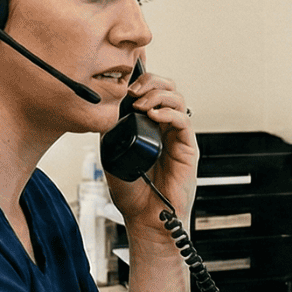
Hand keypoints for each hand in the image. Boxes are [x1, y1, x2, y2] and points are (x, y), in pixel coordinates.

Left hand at [103, 69, 198, 251]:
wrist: (145, 218)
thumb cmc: (131, 192)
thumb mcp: (111, 153)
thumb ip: (112, 130)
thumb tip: (103, 106)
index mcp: (149, 125)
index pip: (150, 91)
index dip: (143, 77)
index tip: (128, 73)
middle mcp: (165, 126)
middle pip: (167, 88)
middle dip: (150, 81)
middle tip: (133, 88)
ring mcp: (177, 135)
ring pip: (177, 98)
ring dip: (158, 93)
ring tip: (141, 102)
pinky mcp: (188, 147)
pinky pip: (183, 120)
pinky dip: (168, 112)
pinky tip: (153, 115)